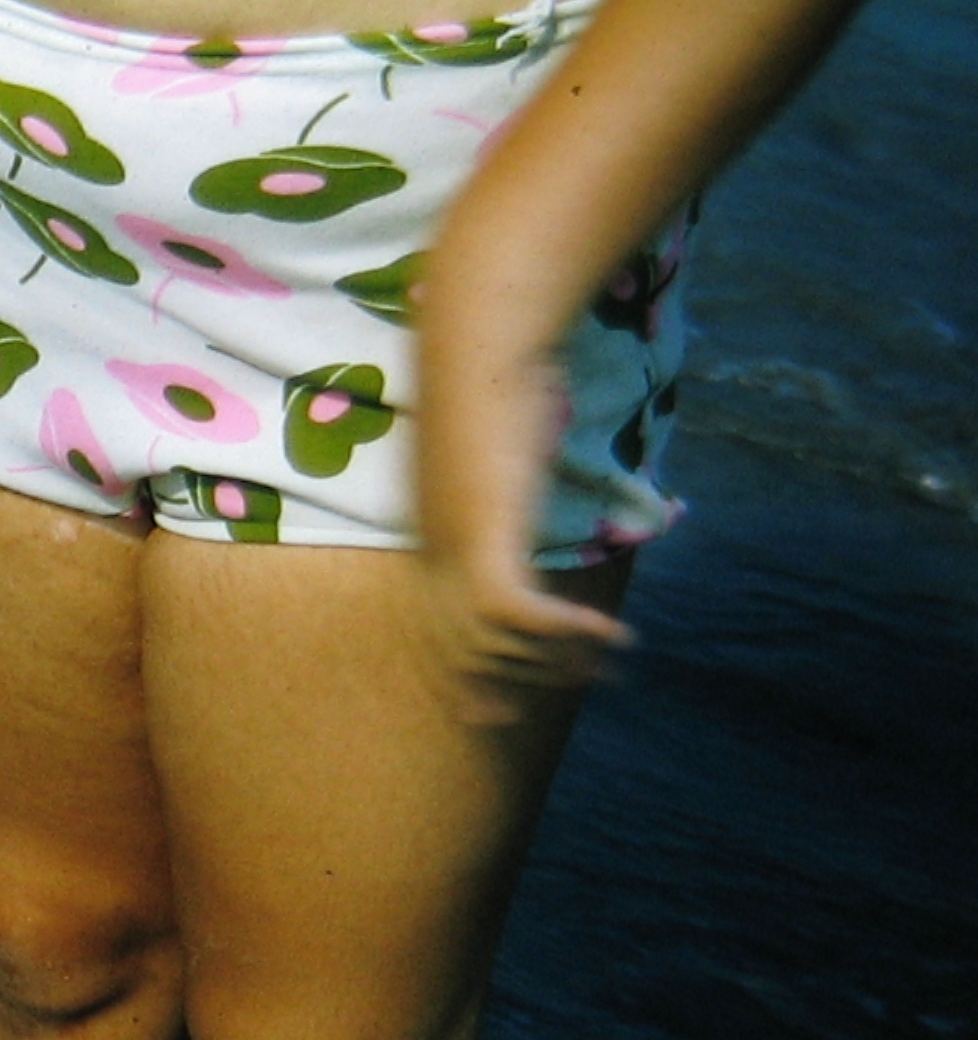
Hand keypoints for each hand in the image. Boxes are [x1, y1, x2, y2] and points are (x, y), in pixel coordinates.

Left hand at [415, 350, 635, 723]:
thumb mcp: (495, 437)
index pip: (442, 625)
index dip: (476, 663)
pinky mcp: (485, 544)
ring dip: (555, 661)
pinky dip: (564, 637)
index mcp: (428, 536)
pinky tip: (612, 638)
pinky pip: (518, 619)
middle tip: (558, 699)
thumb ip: (503, 465)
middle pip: (461, 649)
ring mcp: (453, 553)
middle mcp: (431, 554)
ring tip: (606, 667)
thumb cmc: (490, 372)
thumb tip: (524, 459)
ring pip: (493, 644)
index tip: (505, 689)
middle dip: (508, 683)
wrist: (476, 341)